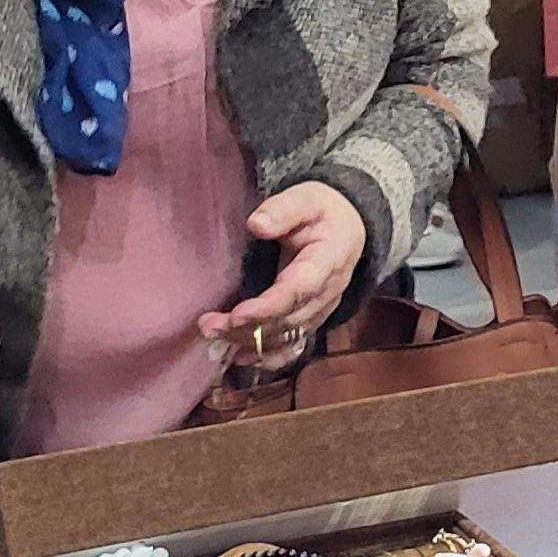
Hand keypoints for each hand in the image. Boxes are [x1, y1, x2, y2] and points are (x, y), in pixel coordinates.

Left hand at [201, 182, 365, 371]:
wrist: (349, 228)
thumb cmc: (323, 211)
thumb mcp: (307, 198)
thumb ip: (283, 210)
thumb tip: (256, 224)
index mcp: (328, 261)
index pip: (299, 290)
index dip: (269, 307)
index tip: (237, 314)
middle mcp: (328, 292)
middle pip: (288, 318)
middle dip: (247, 327)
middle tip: (208, 325)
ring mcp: (322, 310)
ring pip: (287, 335)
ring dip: (249, 341)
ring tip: (213, 334)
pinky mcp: (312, 319)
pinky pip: (292, 344)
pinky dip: (267, 355)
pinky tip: (240, 358)